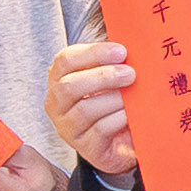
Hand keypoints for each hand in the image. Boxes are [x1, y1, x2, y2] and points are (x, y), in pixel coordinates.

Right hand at [47, 40, 141, 180]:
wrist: (123, 142)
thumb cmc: (113, 103)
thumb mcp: (108, 79)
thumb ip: (111, 61)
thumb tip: (130, 43)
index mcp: (59, 80)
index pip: (65, 60)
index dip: (93, 53)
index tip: (121, 51)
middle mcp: (56, 104)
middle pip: (69, 86)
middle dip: (103, 76)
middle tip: (130, 74)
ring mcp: (68, 128)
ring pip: (85, 110)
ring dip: (114, 99)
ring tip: (135, 95)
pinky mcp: (85, 147)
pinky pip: (100, 129)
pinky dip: (119, 118)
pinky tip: (131, 113)